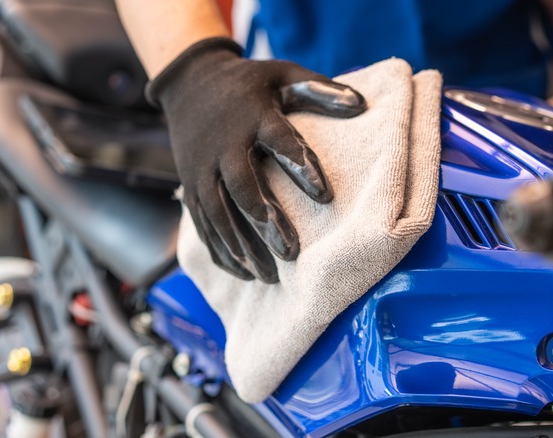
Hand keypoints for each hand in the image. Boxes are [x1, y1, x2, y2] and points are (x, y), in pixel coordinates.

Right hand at [147, 38, 365, 282]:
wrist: (189, 82)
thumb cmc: (248, 83)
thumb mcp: (282, 73)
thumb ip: (320, 89)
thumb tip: (362, 105)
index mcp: (253, 116)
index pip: (279, 141)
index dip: (301, 166)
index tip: (326, 195)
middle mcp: (223, 145)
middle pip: (241, 186)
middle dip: (265, 221)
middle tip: (292, 253)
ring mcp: (201, 168)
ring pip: (217, 212)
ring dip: (240, 246)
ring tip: (269, 277)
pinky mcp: (189, 185)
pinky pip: (201, 222)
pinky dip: (219, 250)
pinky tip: (242, 273)